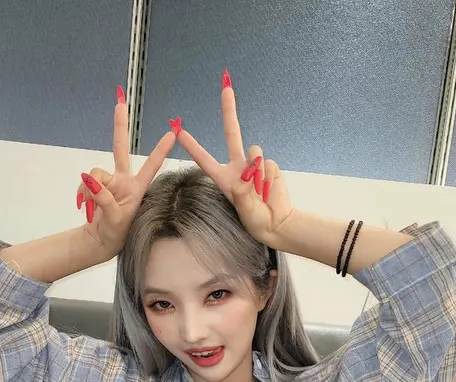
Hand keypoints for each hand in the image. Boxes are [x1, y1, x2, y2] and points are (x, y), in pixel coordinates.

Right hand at [76, 88, 176, 262]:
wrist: (100, 241)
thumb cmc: (116, 234)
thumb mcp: (114, 219)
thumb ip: (104, 198)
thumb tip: (90, 178)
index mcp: (136, 189)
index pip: (151, 165)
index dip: (161, 149)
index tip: (173, 132)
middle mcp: (124, 181)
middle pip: (120, 147)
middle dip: (119, 124)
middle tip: (120, 98)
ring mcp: (109, 182)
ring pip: (94, 173)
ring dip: (88, 191)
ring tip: (90, 210)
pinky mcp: (96, 186)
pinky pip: (85, 182)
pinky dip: (82, 193)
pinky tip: (85, 207)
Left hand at [176, 73, 296, 249]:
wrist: (277, 223)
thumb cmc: (255, 220)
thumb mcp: (244, 210)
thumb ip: (243, 190)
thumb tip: (248, 168)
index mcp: (224, 178)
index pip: (204, 158)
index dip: (192, 144)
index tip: (179, 130)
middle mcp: (237, 167)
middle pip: (231, 132)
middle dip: (229, 109)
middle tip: (226, 84)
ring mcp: (253, 164)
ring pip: (254, 152)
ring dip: (257, 172)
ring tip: (260, 193)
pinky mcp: (268, 165)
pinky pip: (267, 163)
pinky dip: (268, 177)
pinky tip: (269, 190)